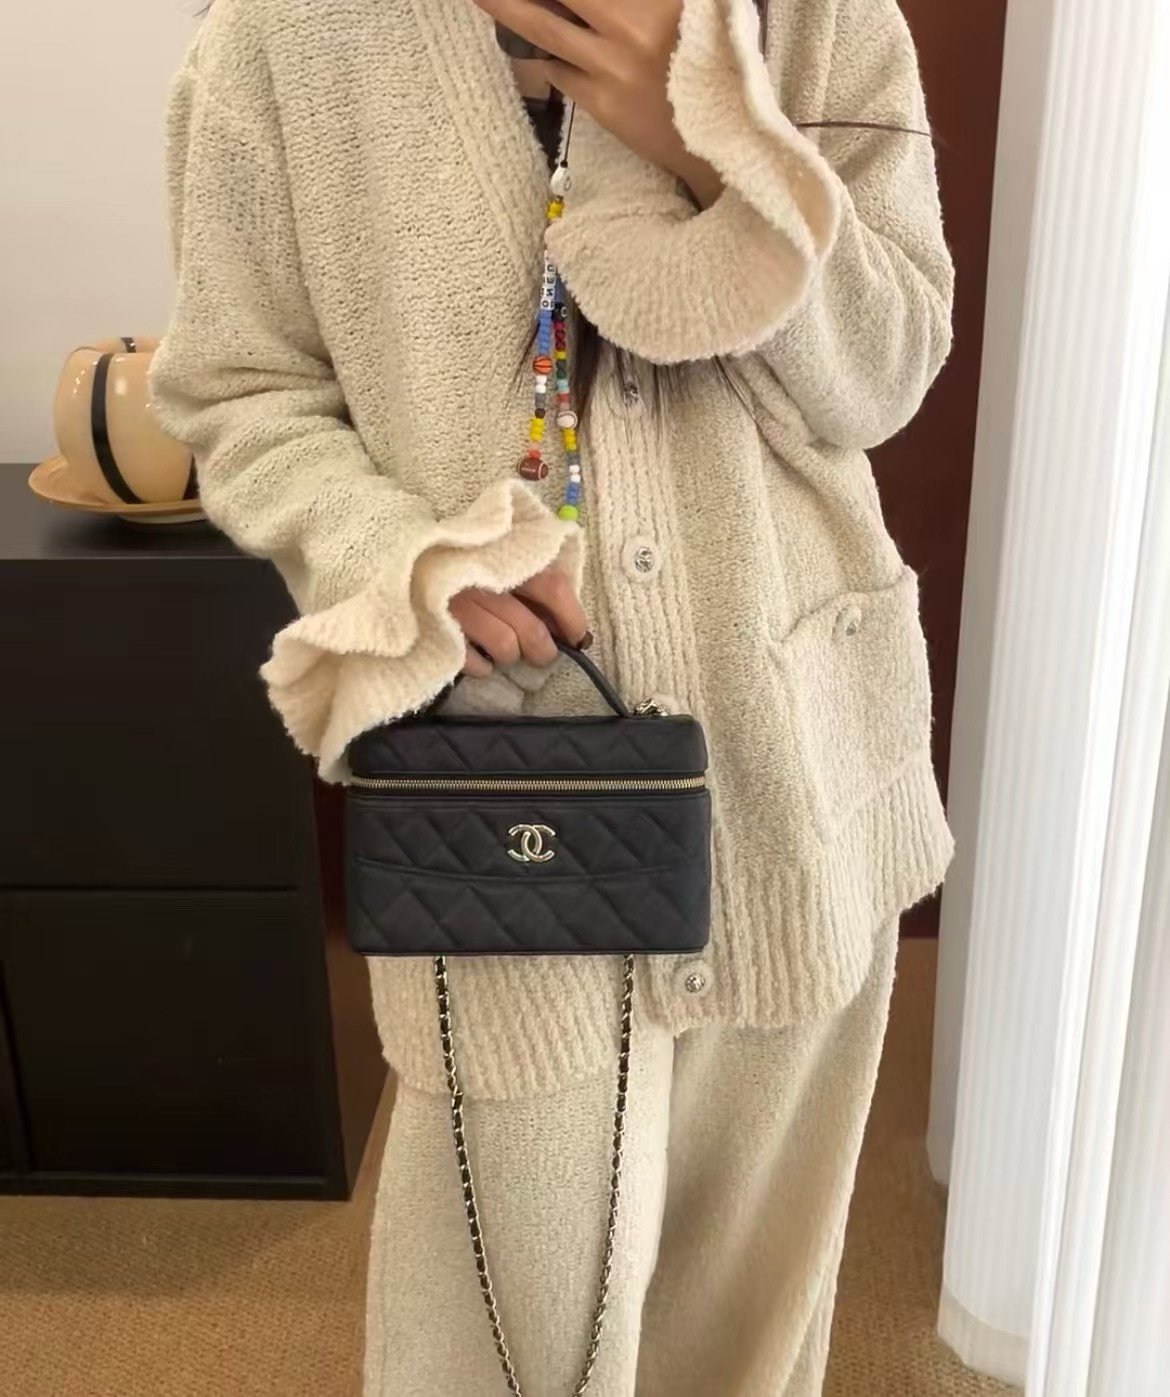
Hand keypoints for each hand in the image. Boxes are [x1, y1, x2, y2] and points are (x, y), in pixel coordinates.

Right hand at [450, 565, 588, 676]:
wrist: (399, 559)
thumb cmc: (462, 560)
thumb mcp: (498, 553)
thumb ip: (531, 574)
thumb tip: (568, 624)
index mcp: (504, 554)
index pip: (553, 586)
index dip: (572, 617)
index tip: (578, 637)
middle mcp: (482, 580)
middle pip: (532, 629)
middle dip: (543, 650)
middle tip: (541, 654)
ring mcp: (458, 606)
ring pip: (506, 647)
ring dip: (511, 656)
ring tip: (504, 650)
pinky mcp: (437, 629)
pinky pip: (475, 663)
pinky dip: (483, 667)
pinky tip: (479, 657)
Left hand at [474, 0, 725, 206]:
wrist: (724, 140)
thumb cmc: (715, 69)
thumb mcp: (696, 13)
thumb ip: (647, 6)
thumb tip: (596, 8)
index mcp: (659, 2)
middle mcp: (632, 27)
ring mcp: (612, 67)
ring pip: (543, 28)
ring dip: (508, 7)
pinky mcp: (601, 103)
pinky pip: (560, 71)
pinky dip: (548, 56)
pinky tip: (538, 47)